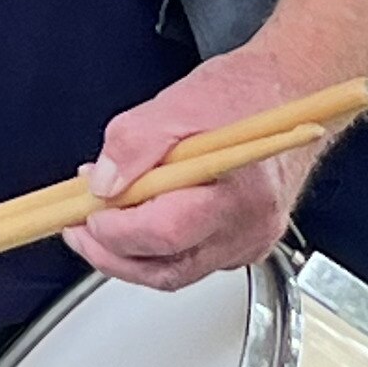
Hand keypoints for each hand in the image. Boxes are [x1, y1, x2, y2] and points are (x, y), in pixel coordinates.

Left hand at [65, 43, 348, 293]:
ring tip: (99, 221)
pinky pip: (189, 263)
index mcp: (240, 189)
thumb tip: (104, 182)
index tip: (87, 213)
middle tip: (78, 229)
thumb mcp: (179, 102)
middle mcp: (249, 225)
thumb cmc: (246, 95)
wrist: (289, 94)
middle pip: (168, 268)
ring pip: (175, 272)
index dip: (118, 231)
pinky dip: (154, 250)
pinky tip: (135, 222)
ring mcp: (249, 242)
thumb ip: (135, 143)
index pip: (168, 233)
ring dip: (128, 254)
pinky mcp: (242, 246)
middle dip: (112, 254)